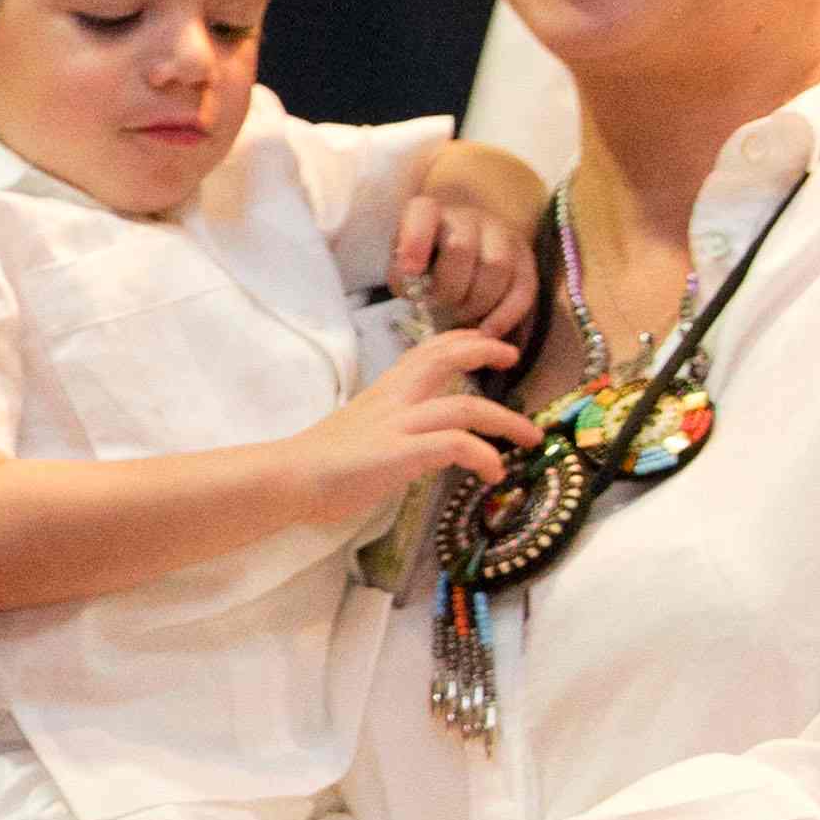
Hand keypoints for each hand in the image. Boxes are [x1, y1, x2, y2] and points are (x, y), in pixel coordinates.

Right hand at [288, 326, 535, 528]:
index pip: (426, 350)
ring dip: (506, 420)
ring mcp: (399, 424)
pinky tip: (494, 473)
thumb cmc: (321, 462)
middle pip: (445, 357)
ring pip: (465, 406)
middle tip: (512, 357)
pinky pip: (456, 444)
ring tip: (530, 437)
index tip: (487, 343)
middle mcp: (395, 399)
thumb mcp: (363, 429)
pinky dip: (484, 455)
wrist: (289, 479)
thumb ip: (393, 424)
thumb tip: (422, 439)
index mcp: (385, 391)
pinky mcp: (402, 452)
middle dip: (485, 351)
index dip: (461, 341)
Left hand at [391, 149, 543, 337]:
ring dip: (477, 301)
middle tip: (439, 306)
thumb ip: (404, 276)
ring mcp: (502, 234)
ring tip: (461, 316)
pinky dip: (506, 315)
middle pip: (462, 247)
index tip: (411, 270)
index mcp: (430, 212)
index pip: (424, 213)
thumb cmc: (424, 266)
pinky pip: (523, 287)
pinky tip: (488, 331)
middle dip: (448, 286)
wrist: (460, 261)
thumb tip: (413, 290)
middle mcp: (468, 217)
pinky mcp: (525, 258)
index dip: (416, 240)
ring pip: (497, 266)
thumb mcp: (404, 266)